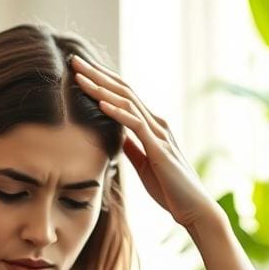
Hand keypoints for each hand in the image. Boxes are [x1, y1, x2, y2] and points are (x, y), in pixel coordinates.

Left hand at [70, 54, 218, 229]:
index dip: (101, 81)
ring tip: (80, 76)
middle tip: (74, 60)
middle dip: (98, 75)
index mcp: (151, 126)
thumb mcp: (143, 164)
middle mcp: (156, 124)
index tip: (79, 70)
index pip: (123, 95)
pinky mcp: (159, 150)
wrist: (193, 209)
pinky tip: (101, 104)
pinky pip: (136, 126)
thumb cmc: (169, 189)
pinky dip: (118, 113)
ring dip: (102, 88)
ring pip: (127, 102)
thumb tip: (116, 135)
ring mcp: (159, 134)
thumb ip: (132, 146)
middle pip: (123, 90)